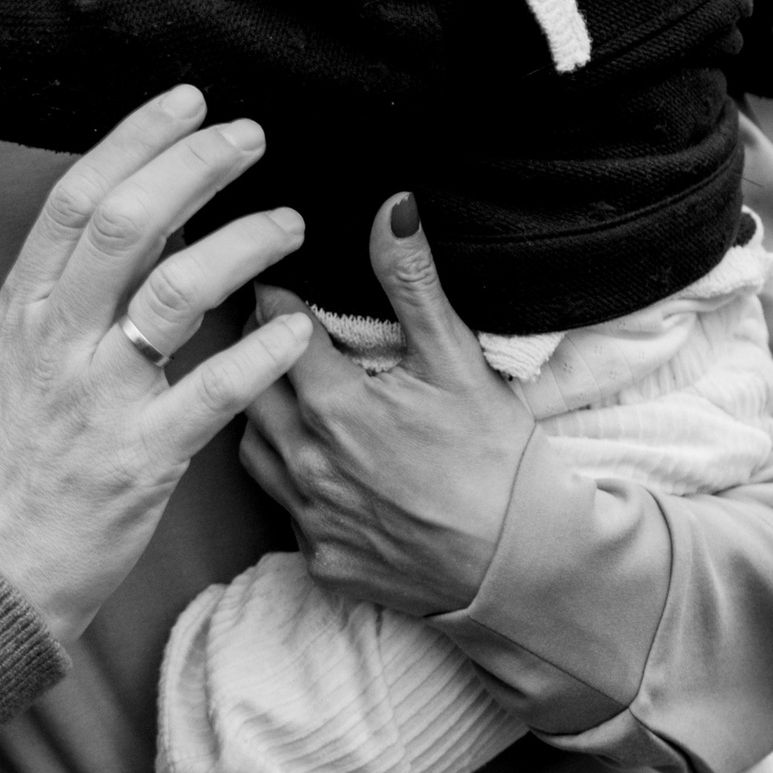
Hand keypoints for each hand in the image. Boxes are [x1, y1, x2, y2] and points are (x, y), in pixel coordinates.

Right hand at [0, 87, 312, 648]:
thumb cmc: (2, 466)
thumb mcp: (10, 363)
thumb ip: (61, 298)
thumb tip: (124, 226)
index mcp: (23, 311)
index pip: (78, 198)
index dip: (136, 140)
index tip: (187, 102)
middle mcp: (55, 341)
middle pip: (128, 223)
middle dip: (196, 167)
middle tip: (251, 137)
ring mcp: (97, 398)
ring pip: (175, 291)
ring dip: (243, 245)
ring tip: (289, 222)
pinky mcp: (139, 458)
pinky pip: (211, 392)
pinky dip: (261, 353)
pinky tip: (297, 328)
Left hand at [238, 194, 533, 617]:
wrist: (523, 566)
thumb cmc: (496, 459)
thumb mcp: (458, 361)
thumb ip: (413, 282)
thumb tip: (391, 206)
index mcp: (333, 406)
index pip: (276, 328)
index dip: (278, 298)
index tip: (280, 280)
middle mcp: (307, 464)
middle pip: (249, 386)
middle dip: (258, 352)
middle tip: (279, 329)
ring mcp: (310, 519)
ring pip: (254, 448)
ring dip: (263, 414)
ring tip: (289, 391)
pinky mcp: (321, 562)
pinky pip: (283, 509)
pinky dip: (290, 479)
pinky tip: (317, 463)